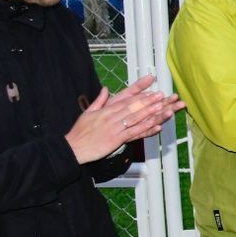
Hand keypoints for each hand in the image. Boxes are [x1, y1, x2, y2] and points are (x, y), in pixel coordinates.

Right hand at [65, 75, 184, 163]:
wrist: (73, 147)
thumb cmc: (80, 131)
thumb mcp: (88, 112)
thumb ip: (99, 100)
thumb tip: (106, 89)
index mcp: (106, 110)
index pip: (126, 101)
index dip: (140, 96)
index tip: (151, 92)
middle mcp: (112, 117)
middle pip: (133, 107)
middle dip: (148, 101)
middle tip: (161, 95)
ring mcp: (115, 128)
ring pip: (135, 118)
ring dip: (150, 112)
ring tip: (162, 106)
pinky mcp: (116, 139)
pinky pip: (133, 133)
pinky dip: (145, 129)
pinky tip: (156, 125)